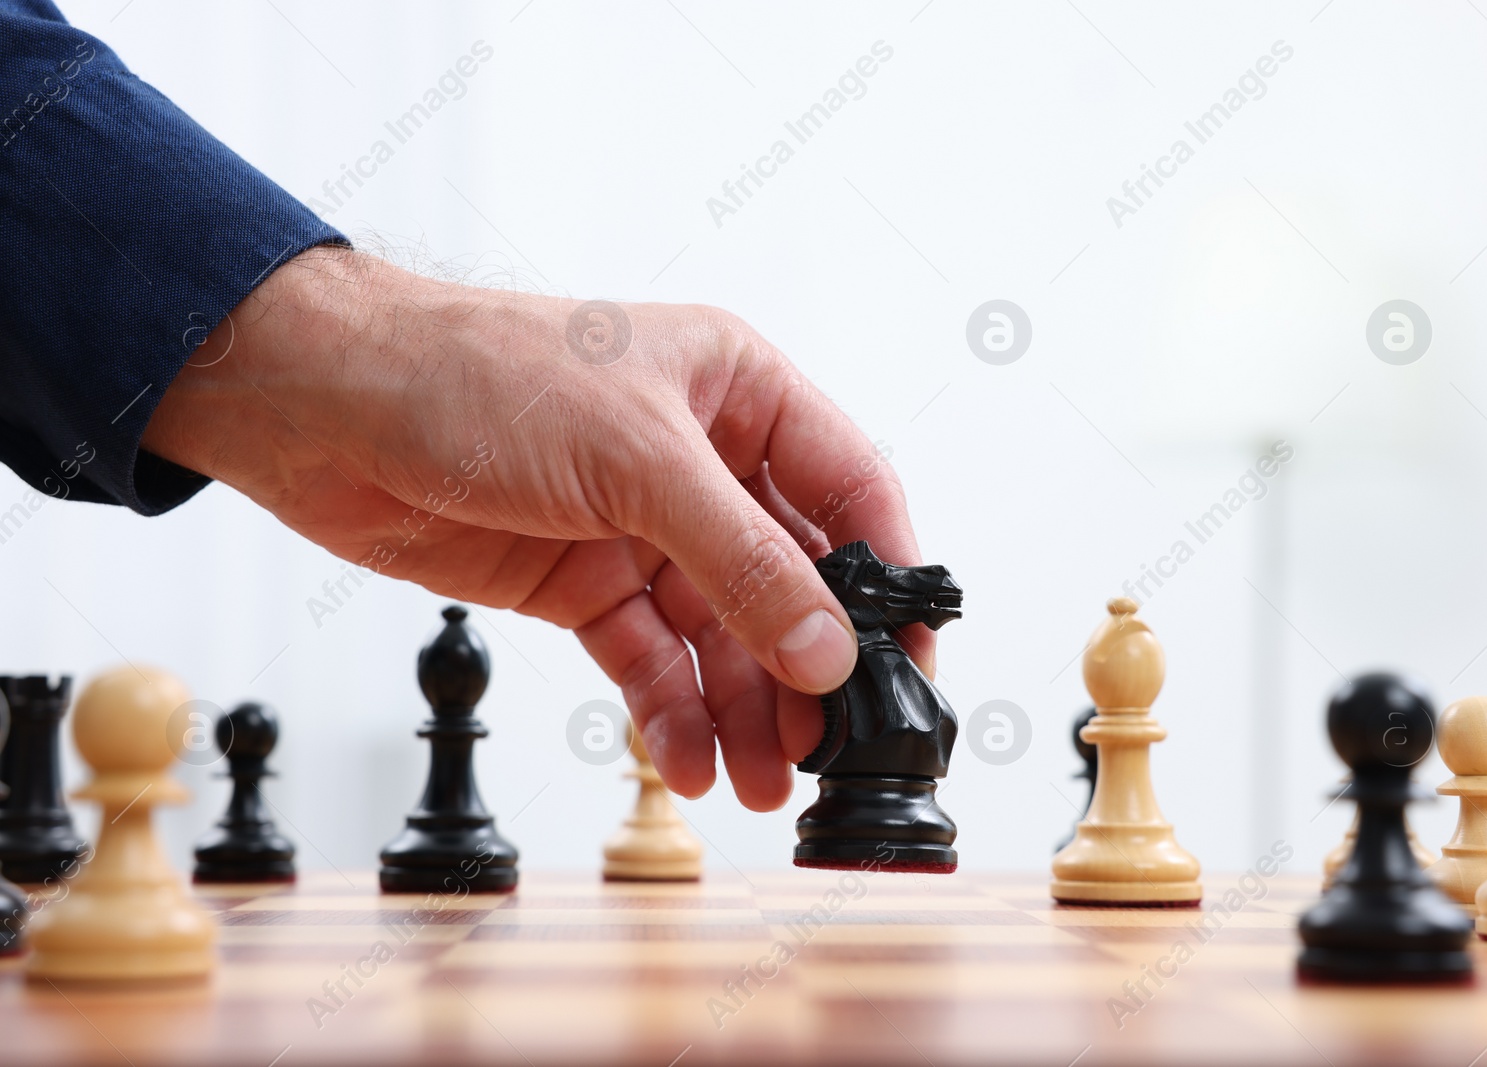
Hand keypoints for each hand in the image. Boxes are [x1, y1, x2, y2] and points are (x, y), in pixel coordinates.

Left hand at [142, 247, 931, 809]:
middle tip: (825, 750)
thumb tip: (830, 650)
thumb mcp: (635, 459)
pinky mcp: (584, 582)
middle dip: (807, 667)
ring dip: (744, 707)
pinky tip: (691, 761)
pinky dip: (672, 711)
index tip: (910, 662)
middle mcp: (701, 460)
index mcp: (738, 391)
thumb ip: (742, 560)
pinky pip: (650, 658)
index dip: (887, 576)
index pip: (848, 489)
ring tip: (762, 781)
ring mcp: (642, 526)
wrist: (325, 408)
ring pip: (721, 633)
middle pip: (789, 578)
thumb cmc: (478, 376)